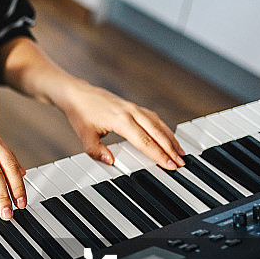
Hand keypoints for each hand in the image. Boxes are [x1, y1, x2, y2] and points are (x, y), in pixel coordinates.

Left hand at [58, 81, 184, 169]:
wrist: (78, 94)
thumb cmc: (81, 112)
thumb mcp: (84, 135)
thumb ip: (96, 150)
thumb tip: (110, 161)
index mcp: (121, 120)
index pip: (145, 141)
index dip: (158, 154)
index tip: (169, 165)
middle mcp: (131, 112)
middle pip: (157, 133)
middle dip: (171, 149)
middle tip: (181, 163)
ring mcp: (134, 108)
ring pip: (158, 124)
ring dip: (171, 139)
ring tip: (181, 153)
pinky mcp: (134, 107)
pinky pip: (154, 119)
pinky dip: (164, 129)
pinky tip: (169, 137)